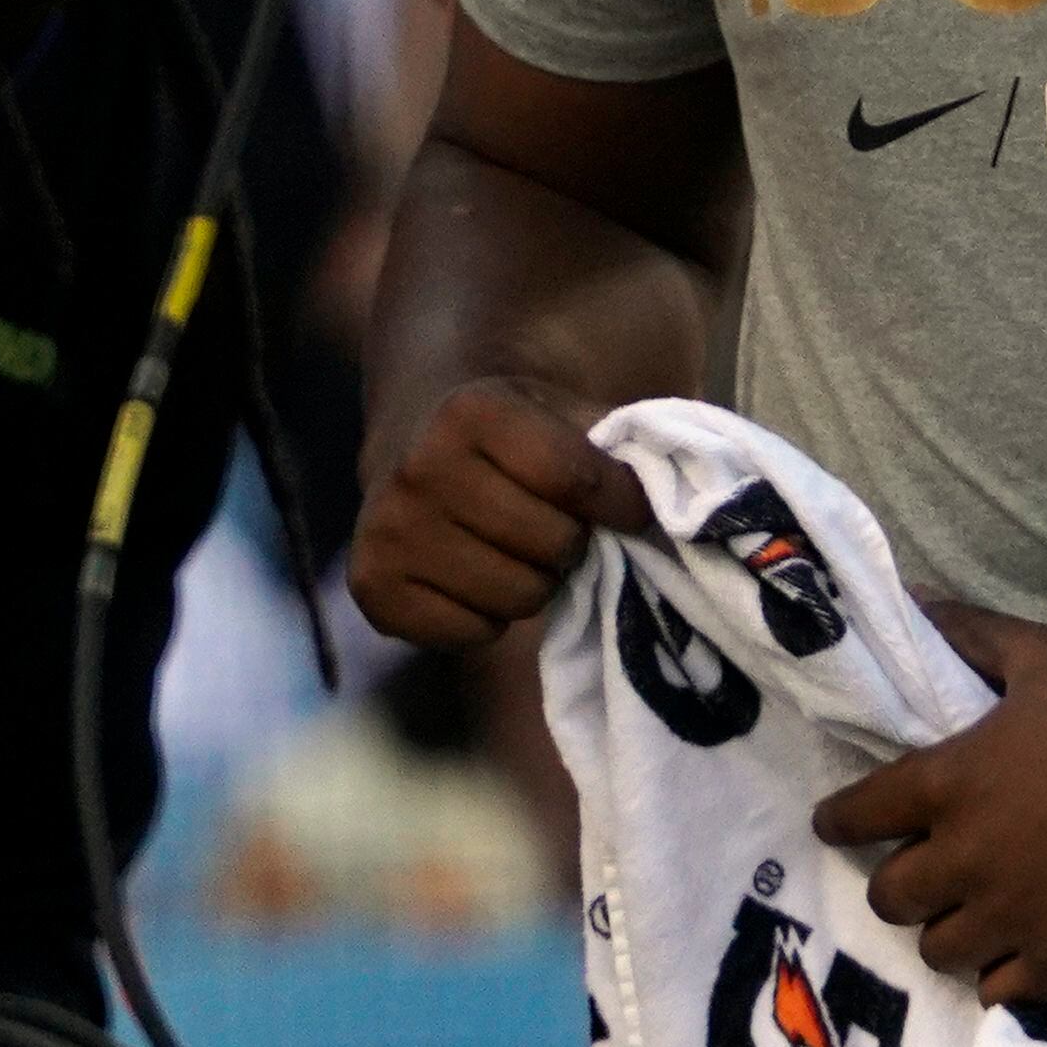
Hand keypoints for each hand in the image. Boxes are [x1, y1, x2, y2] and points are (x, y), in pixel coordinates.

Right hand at [346, 377, 653, 649]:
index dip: (622, 502)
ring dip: (536, 582)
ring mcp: (386, 530)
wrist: (422, 442)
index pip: (579, 481)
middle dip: (573, 541)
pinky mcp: (370, 587)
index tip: (630, 505)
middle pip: (552, 544)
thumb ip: (625, 447)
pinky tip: (477, 577)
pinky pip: (470, 634)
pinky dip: (488, 618)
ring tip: (519, 550)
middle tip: (558, 525)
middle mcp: (417, 467)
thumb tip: (675, 500)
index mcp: (473, 411)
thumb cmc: (522, 435)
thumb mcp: (571, 414)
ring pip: (516, 597)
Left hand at [815, 603, 1046, 1006]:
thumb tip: (907, 599)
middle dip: (902, 878)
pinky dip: (1003, 969)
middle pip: (889, 896)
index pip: (854, 817)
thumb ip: (969, 633)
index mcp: (954, 781)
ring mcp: (1016, 915)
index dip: (844, 819)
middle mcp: (970, 857)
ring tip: (980, 905)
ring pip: (938, 949)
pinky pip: (1000, 990)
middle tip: (934, 861)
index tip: (850, 821)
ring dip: (951, 926)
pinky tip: (1025, 940)